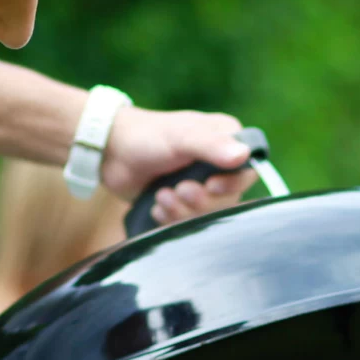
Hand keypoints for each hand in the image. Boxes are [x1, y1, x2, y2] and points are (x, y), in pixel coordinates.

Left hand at [100, 105, 257, 223]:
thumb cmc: (146, 136)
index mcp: (227, 140)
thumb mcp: (180, 137)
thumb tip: (245, 155)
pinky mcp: (184, 203)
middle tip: (178, 190)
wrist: (110, 153)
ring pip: (209, 214)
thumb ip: (211, 145)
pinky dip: (172, 219)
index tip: (210, 185)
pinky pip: (189, 223)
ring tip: (161, 196)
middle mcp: (219, 163)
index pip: (248, 171)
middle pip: (229, 199)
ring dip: (183, 211)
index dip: (232, 184)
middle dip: (201, 201)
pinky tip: (157, 206)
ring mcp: (202, 185)